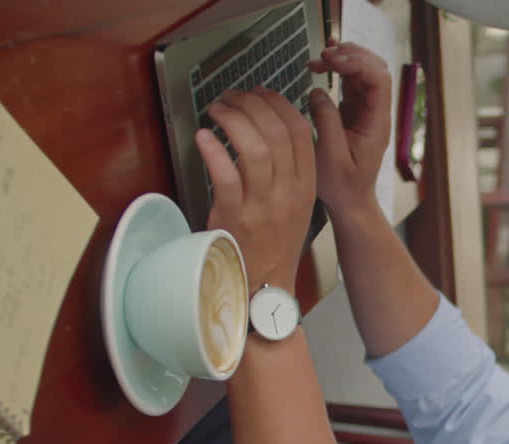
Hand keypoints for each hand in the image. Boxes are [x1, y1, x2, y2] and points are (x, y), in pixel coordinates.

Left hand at [194, 88, 316, 294]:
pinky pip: (226, 175)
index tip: (257, 93)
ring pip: (255, 147)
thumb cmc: (273, 244)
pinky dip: (213, 150)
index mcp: (306, 186)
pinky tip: (203, 137)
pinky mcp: (236, 218)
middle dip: (251, 104)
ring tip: (216, 110)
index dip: (277, 102)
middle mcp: (289, 193)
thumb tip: (267, 128)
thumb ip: (289, 171)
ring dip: (232, 120)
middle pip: (277, 132)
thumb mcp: (294, 205)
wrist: (263, 285)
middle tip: (230, 98)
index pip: (299, 130)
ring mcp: (263, 206)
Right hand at [307, 40, 391, 218]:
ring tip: (319, 60)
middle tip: (323, 57)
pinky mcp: (355, 112)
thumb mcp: (330, 157)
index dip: (357, 63)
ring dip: (343, 60)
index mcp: (377, 123)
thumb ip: (326, 122)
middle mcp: (376, 113)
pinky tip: (323, 64)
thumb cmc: (342, 186)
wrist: (350, 202)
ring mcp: (367, 110)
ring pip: (364, 71)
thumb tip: (317, 92)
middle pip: (375, 68)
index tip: (331, 62)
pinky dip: (338, 69)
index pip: (378, 80)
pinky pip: (352, 82)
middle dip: (351, 56)